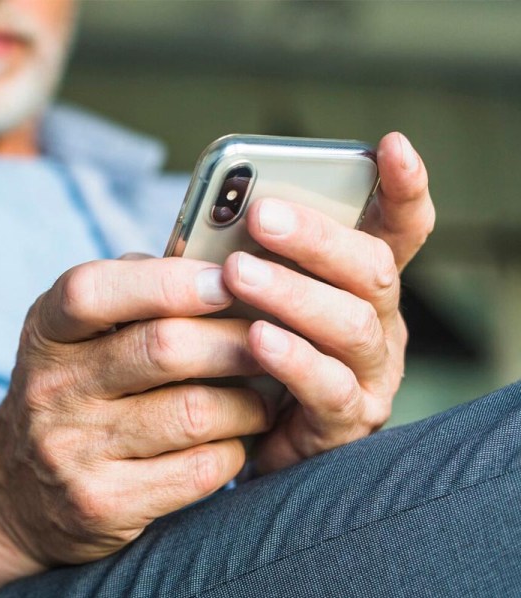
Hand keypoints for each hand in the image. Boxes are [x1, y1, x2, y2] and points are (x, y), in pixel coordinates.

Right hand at [0, 258, 271, 566]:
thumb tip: (221, 264)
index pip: (93, 291)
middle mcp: (51, 389)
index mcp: (46, 332)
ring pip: (194, 412)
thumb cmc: (72, 392)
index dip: (168, 281)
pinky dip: (236, 449)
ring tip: (263, 395)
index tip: (227, 280)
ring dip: (248, 401)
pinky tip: (238, 439)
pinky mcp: (102, 504)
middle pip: (163, 348)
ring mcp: (73, 451)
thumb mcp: (75, 336)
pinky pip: (200, 469)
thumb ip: (132, 294)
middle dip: (234, 341)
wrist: (16, 493)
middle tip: (272, 341)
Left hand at [222, 132, 433, 472]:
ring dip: (294, 294)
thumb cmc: (243, 344)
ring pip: (352, 325)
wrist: (239, 429)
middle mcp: (377, 320)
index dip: (403, 188)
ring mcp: (370, 372)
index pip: (399, 228)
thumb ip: (247, 252)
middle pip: (372, 269)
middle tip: (261, 216)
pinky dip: (293, 359)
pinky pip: (328, 387)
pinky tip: (257, 338)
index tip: (391, 145)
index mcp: (358, 281)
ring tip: (239, 274)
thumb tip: (217, 211)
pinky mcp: (346, 420)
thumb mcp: (246, 290)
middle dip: (318, 239)